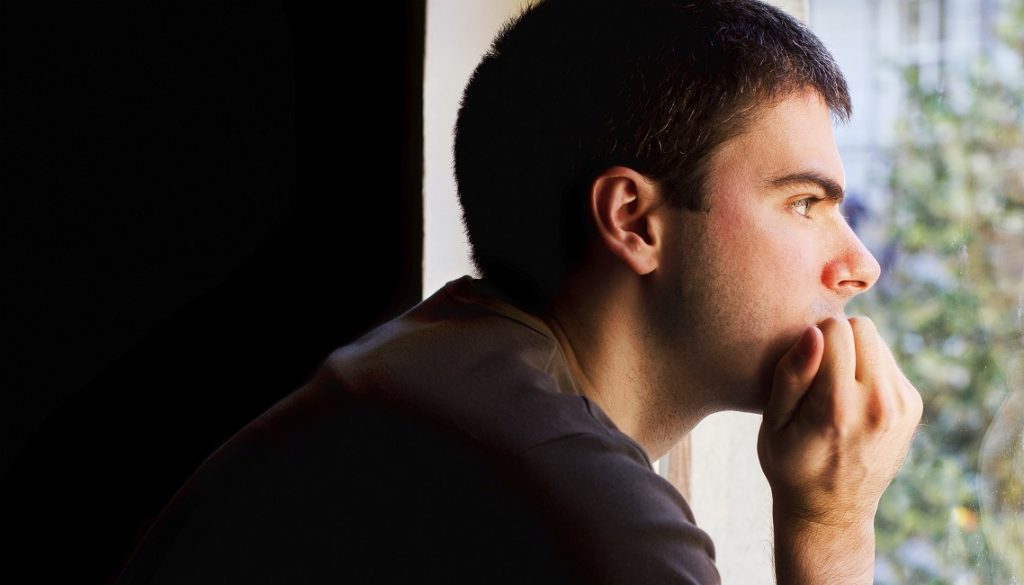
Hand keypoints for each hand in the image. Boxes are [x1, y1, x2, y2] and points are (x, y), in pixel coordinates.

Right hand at [757, 317, 922, 529]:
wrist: (831, 510)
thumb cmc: (791, 463)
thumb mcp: (774, 423)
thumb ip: (792, 374)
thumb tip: (813, 331)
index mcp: (837, 406)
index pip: (835, 328)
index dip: (812, 339)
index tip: (803, 367)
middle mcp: (878, 403)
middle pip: (862, 327)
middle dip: (838, 340)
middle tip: (820, 374)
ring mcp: (902, 406)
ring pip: (879, 341)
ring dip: (856, 354)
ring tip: (836, 388)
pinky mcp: (913, 407)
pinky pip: (890, 362)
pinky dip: (870, 370)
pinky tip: (854, 398)